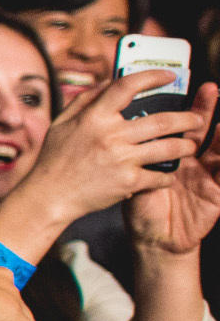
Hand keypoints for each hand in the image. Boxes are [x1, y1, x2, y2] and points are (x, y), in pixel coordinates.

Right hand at [7, 71, 203, 230]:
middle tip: (197, 119)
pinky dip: (168, 176)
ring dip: (186, 146)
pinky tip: (168, 174)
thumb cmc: (55, 159)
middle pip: (161, 120)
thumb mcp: (62, 123)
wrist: (49, 196)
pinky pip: (159, 176)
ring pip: (168, 148)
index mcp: (94, 117)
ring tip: (191, 145)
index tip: (168, 76)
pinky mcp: (127, 182)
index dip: (152, 77)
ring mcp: (121, 159)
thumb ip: (86, 99)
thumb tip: (110, 81)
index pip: (127, 86)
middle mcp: (110, 136)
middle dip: (187, 118)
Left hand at [127, 82, 219, 256]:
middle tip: (209, 89)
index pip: (176, 121)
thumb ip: (129, 152)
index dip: (177, 103)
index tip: (177, 81)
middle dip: (204, 108)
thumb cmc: (142, 206)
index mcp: (169, 151)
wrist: (156, 239)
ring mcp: (206, 173)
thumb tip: (111, 124)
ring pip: (219, 146)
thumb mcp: (133, 177)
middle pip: (201, 128)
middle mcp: (191, 157)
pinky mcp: (217, 192)